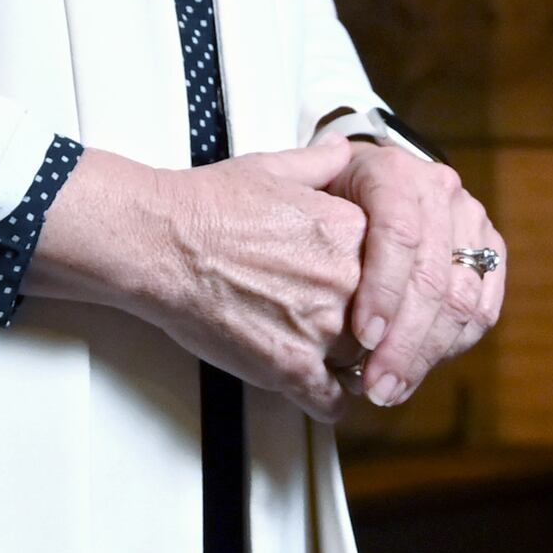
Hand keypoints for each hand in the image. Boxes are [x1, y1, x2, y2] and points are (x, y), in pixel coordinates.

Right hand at [24, 138, 371, 420]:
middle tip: (344, 324)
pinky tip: (316, 389)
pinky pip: (333, 401)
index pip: (394, 268)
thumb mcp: (271, 167)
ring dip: (347, 362)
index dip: (380, 281)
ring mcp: (321, 328)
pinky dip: (328, 401)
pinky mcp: (291, 368)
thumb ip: (320, 164)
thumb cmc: (205, 205)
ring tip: (325, 355)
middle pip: (383, 317)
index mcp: (349, 229)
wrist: (159, 241)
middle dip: (366, 324)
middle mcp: (346, 280)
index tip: (366, 289)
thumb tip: (342, 151)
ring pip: (363, 361)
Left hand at [321, 135, 504, 408]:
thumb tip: (327, 161)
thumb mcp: (298, 181)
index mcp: (393, 171)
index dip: (384, 289)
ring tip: (391, 389)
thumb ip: (302, 176)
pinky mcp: (489, 251)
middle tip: (376, 385)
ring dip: (427, 354)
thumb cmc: (320, 193)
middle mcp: (439, 190)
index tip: (363, 337)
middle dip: (405, 341)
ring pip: (462, 299)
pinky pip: (483, 307)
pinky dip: (453, 345)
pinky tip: (419, 370)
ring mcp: (469, 220)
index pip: (399, 233)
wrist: (365, 181)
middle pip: (433, 276)